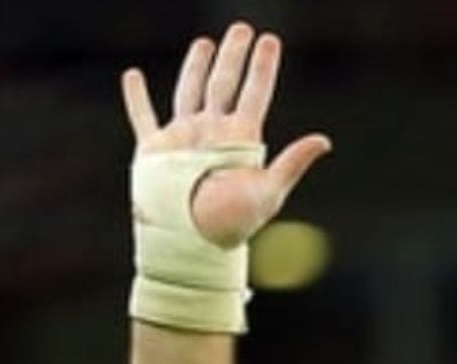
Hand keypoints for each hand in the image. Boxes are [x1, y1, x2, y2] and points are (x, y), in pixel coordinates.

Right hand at [121, 23, 331, 248]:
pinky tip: (132, 76)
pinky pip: (143, 117)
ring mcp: (183, 138)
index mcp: (240, 139)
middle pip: (224, 83)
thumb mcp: (268, 192)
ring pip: (189, 92)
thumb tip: (324, 141)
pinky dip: (135, 97)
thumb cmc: (232, 224)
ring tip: (204, 43)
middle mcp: (213, 133)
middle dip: (232, 56)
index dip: (262, 67)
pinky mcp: (155, 151)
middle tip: (241, 29)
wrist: (192, 243)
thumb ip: (293, 163)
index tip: (269, 40)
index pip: (255, 93)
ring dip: (195, 67)